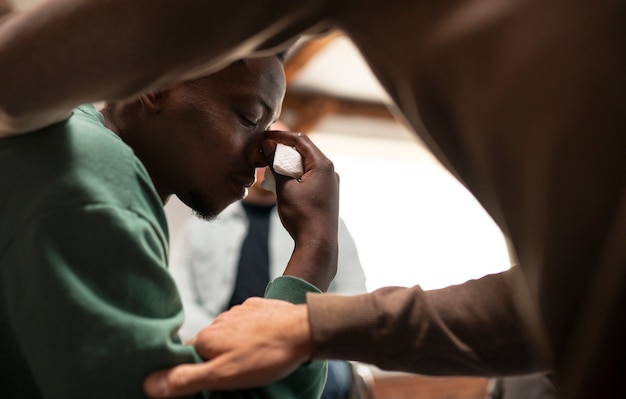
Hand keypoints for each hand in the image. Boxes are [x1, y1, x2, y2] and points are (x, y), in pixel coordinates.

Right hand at [144, 298, 311, 397]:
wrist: (304, 329)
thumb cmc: (266, 355)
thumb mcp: (224, 375)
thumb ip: (187, 379)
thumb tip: (149, 384)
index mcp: (206, 338)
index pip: (184, 357)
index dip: (189, 371)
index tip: (202, 381)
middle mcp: (218, 321)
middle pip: (206, 346)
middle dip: (213, 359)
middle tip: (231, 374)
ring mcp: (238, 312)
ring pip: (227, 334)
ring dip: (231, 347)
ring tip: (250, 360)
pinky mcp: (257, 308)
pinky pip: (245, 324)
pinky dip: (249, 334)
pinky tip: (261, 344)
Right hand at [262, 130, 339, 290]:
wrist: (318, 244)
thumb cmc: (302, 216)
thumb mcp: (285, 188)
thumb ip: (276, 164)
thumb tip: (267, 146)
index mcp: (323, 165)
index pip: (301, 140)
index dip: (281, 136)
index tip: (265, 136)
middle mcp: (330, 171)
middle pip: (305, 151)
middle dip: (284, 150)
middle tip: (265, 150)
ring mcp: (330, 183)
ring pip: (307, 165)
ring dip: (289, 164)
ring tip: (270, 166)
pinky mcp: (327, 194)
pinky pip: (310, 177)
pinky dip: (295, 175)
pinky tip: (282, 182)